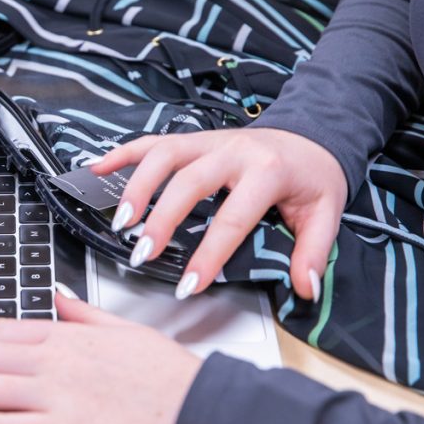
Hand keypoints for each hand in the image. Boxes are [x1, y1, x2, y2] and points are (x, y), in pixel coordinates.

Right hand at [92, 128, 346, 299]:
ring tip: (121, 220)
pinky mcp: (192, 138)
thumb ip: (314, 252)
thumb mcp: (325, 213)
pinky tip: (99, 168)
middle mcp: (233, 150)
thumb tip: (305, 288)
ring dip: (138, 186)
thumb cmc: (311, 176)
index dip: (209, 254)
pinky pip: (152, 141)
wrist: (311, 135)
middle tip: (143, 252)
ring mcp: (208, 140)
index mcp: (267, 171)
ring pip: (164, 155)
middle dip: (162, 219)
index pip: (233, 218)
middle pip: (189, 182)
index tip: (190, 284)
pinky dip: (123, 153)